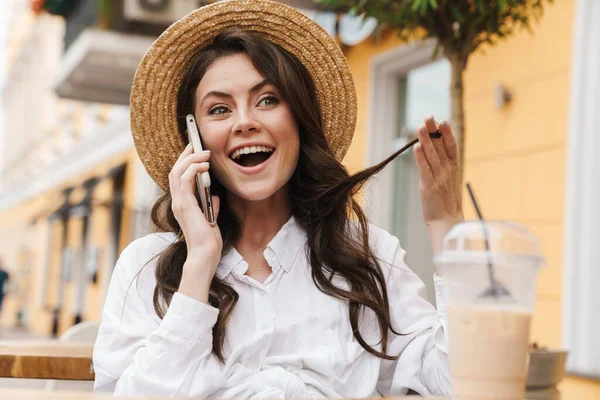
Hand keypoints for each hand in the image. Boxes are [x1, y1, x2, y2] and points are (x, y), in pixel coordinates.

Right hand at [168, 144, 221, 300]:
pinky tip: (205, 165)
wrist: (205, 254)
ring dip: (191, 159)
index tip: (193, 150)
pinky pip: (185, 179)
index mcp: (182, 204)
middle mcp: (177, 202)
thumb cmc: (208, 241)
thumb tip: (213, 194)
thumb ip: (210, 205)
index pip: (178, 177)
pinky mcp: (185, 205)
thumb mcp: (211, 218)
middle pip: (175, 170)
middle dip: (186, 155)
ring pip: (177, 172)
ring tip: (204, 153)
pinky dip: (194, 168)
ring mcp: (179, 203)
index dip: (184, 162)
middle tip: (197, 144)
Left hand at [414, 116, 463, 253]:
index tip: (442, 121)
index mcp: (454, 168)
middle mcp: (448, 171)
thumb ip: (444, 165)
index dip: (447, 133)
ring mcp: (439, 178)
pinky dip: (420, 158)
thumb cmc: (446, 202)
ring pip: (432, 155)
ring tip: (420, 127)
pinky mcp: (429, 187)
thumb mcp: (448, 180)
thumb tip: (436, 149)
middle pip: (440, 147)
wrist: (446, 222)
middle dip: (434, 131)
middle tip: (428, 117)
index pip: (451, 146)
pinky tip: (416, 147)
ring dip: (426, 140)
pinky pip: (424, 169)